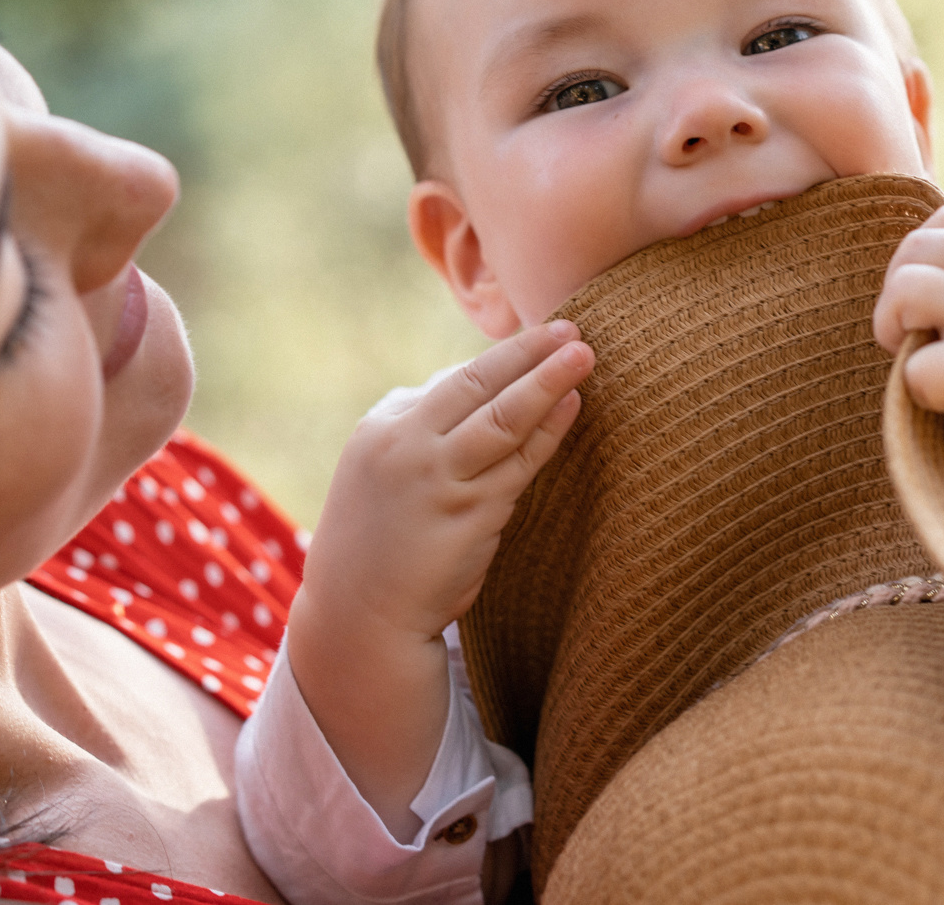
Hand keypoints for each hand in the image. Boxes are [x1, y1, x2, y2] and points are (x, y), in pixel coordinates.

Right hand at [307, 319, 594, 645]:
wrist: (360, 615)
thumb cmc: (380, 536)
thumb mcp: (382, 466)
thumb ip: (424, 423)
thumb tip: (479, 380)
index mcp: (384, 427)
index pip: (455, 380)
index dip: (506, 355)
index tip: (543, 335)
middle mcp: (407, 446)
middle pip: (480, 385)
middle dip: (529, 352)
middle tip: (573, 327)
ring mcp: (439, 482)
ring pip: (504, 419)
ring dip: (547, 382)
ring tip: (584, 355)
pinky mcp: (468, 518)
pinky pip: (519, 465)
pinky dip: (548, 433)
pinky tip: (571, 408)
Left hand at [872, 206, 943, 499]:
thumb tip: (913, 264)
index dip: (919, 260)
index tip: (927, 307)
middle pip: (918, 247)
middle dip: (894, 293)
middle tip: (909, 340)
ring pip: (909, 288)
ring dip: (893, 328)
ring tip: (923, 363)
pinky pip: (919, 364)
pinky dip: (918, 388)